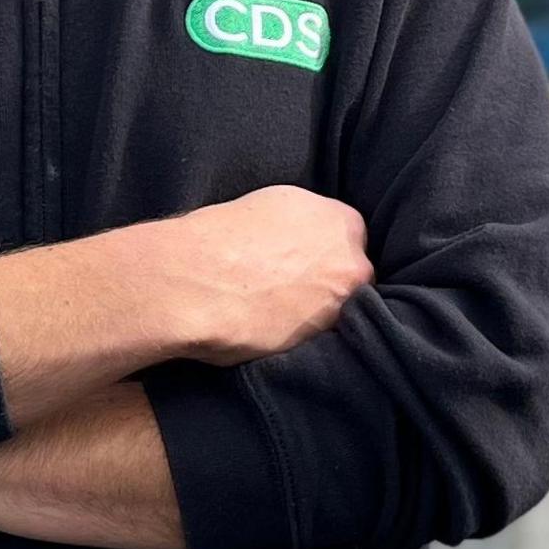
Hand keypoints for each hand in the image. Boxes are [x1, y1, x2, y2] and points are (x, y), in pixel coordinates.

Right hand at [122, 185, 371, 363]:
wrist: (195, 280)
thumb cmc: (223, 236)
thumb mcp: (275, 205)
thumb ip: (305, 223)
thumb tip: (304, 240)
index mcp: (345, 222)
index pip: (351, 240)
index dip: (326, 253)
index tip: (305, 261)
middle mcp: (352, 265)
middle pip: (352, 278)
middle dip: (329, 283)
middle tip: (290, 288)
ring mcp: (339, 307)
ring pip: (338, 312)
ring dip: (316, 314)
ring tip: (277, 313)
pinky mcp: (318, 343)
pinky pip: (317, 340)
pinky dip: (300, 338)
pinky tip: (271, 331)